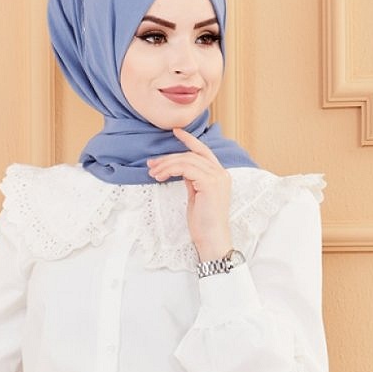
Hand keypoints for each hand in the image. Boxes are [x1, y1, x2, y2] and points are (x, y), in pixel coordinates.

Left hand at [146, 126, 233, 259]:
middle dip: (169, 157)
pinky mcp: (210, 183)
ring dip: (167, 164)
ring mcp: (217, 177)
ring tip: (153, 172)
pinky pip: (186, 168)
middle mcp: (220, 173)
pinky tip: (161, 176)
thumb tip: (180, 169)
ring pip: (187, 160)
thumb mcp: (196, 196)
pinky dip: (171, 169)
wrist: (211, 239)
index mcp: (219, 175)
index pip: (203, 151)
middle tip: (152, 164)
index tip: (175, 132)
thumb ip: (192, 180)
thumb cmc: (203, 223)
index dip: (190, 140)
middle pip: (191, 155)